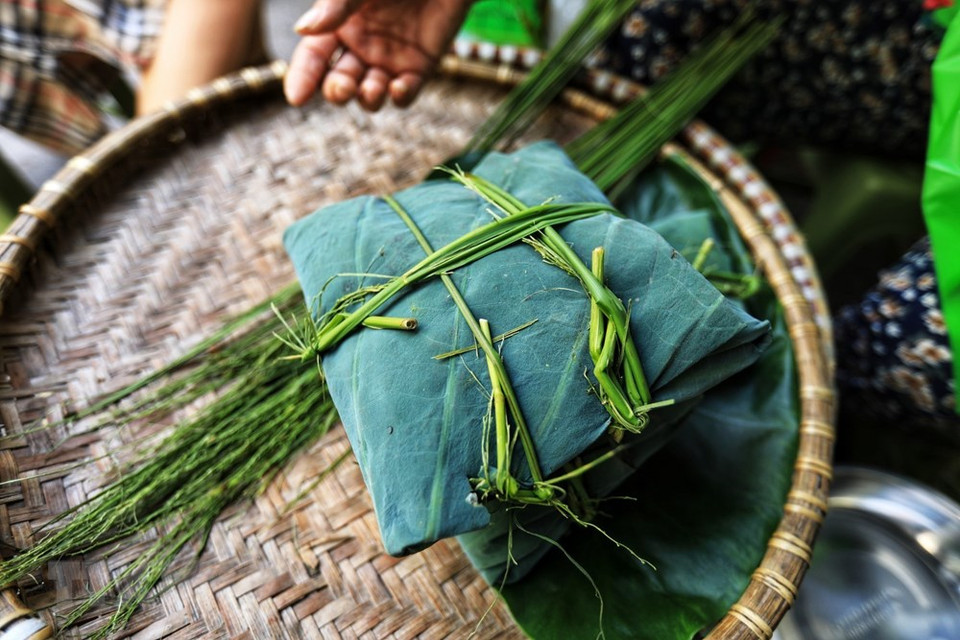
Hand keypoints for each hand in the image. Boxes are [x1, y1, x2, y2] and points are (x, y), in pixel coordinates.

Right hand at [284, 0, 470, 109]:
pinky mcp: (421, 66)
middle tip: (343, 89)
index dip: (303, 77)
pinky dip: (401, 97)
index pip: (314, 57)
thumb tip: (302, 30)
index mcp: (339, 24)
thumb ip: (336, 8)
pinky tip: (398, 88)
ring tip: (371, 90)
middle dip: (338, 91)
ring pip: (371, 93)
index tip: (296, 98)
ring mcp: (390, 58)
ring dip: (368, 98)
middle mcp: (361, 46)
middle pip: (340, 81)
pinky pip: (407, 92)